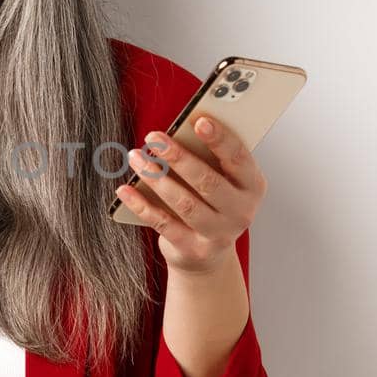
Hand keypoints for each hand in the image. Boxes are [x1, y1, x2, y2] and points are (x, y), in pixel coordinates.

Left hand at [116, 114, 267, 275]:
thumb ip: (209, 158)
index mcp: (252, 186)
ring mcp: (218, 234)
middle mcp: (240, 211)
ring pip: (184, 203)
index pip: (238, 158)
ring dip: (156, 178)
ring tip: (136, 158)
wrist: (208, 255)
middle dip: (178, 157)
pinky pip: (163, 224)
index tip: (199, 120)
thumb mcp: (222, 179)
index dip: (220, 139)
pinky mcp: (192, 249)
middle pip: (207, 181)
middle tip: (153, 137)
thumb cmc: (212, 201)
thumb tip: (179, 130)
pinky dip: (141, 205)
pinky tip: (125, 189)